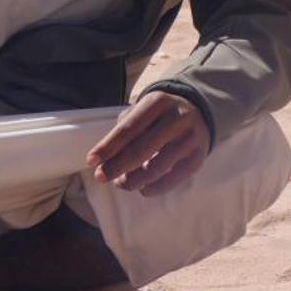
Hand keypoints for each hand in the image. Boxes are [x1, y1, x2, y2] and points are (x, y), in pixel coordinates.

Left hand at [86, 91, 210, 196]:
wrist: (199, 113)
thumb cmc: (160, 114)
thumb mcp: (144, 110)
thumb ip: (125, 128)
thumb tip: (104, 158)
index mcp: (158, 102)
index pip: (128, 128)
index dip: (108, 147)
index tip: (91, 161)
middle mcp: (176, 118)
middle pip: (140, 150)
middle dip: (116, 167)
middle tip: (100, 177)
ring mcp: (190, 139)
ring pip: (156, 168)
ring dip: (133, 180)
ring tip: (120, 182)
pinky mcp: (198, 158)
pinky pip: (173, 179)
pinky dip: (154, 188)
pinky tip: (142, 188)